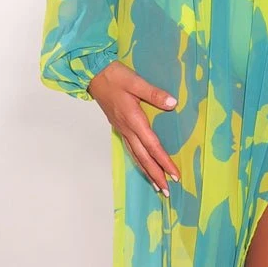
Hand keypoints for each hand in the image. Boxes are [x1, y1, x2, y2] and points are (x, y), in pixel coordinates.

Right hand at [87, 61, 179, 194]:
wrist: (93, 74)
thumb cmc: (114, 76)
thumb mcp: (135, 81)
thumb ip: (154, 93)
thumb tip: (173, 103)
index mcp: (133, 119)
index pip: (152, 146)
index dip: (164, 161)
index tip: (174, 175)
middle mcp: (127, 129)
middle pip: (143, 157)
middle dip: (156, 175)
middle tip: (167, 191)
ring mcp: (122, 129)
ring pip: (136, 156)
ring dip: (147, 172)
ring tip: (157, 186)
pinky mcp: (119, 127)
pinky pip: (130, 150)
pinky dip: (138, 161)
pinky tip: (143, 166)